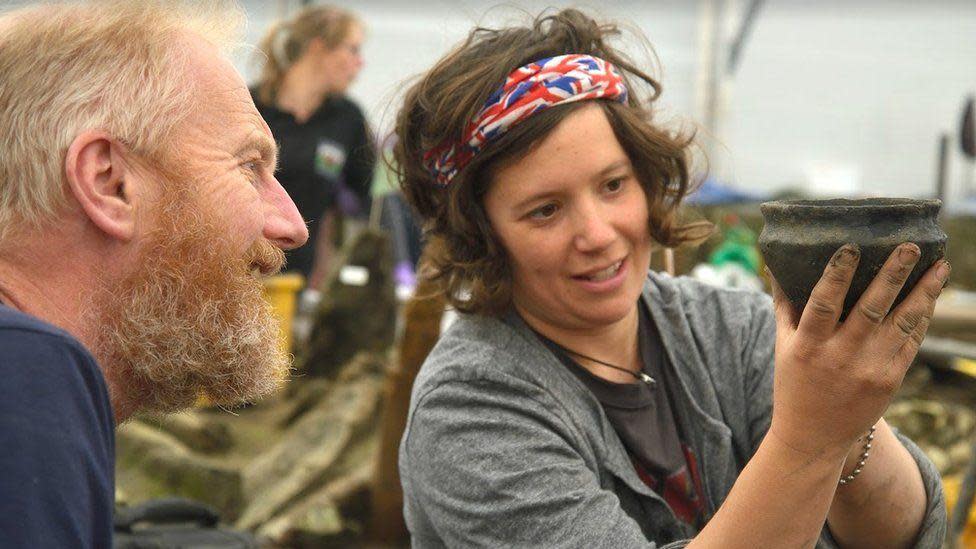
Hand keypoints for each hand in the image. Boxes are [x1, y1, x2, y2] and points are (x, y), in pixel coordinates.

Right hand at [767, 243, 949, 457]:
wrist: (813, 438)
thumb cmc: (794, 384)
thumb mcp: (782, 347)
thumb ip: (784, 307)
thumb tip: (777, 266)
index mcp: (809, 346)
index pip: (823, 304)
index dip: (837, 275)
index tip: (851, 248)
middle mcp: (840, 357)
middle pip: (871, 308)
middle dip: (893, 274)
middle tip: (910, 247)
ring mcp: (869, 370)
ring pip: (902, 323)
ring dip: (924, 292)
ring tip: (940, 267)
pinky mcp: (890, 381)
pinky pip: (911, 342)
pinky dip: (923, 317)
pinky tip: (932, 296)